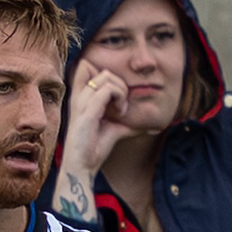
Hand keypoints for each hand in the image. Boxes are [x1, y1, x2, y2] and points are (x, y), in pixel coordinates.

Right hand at [60, 60, 127, 185]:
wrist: (83, 165)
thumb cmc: (95, 147)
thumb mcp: (116, 130)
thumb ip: (129, 123)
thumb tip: (152, 125)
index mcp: (81, 97)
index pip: (87, 66)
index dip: (107, 75)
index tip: (117, 96)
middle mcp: (79, 96)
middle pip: (101, 69)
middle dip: (119, 83)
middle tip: (123, 104)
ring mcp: (81, 103)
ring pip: (106, 76)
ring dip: (121, 90)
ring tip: (122, 110)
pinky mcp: (87, 112)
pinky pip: (106, 90)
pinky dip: (119, 98)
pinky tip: (121, 113)